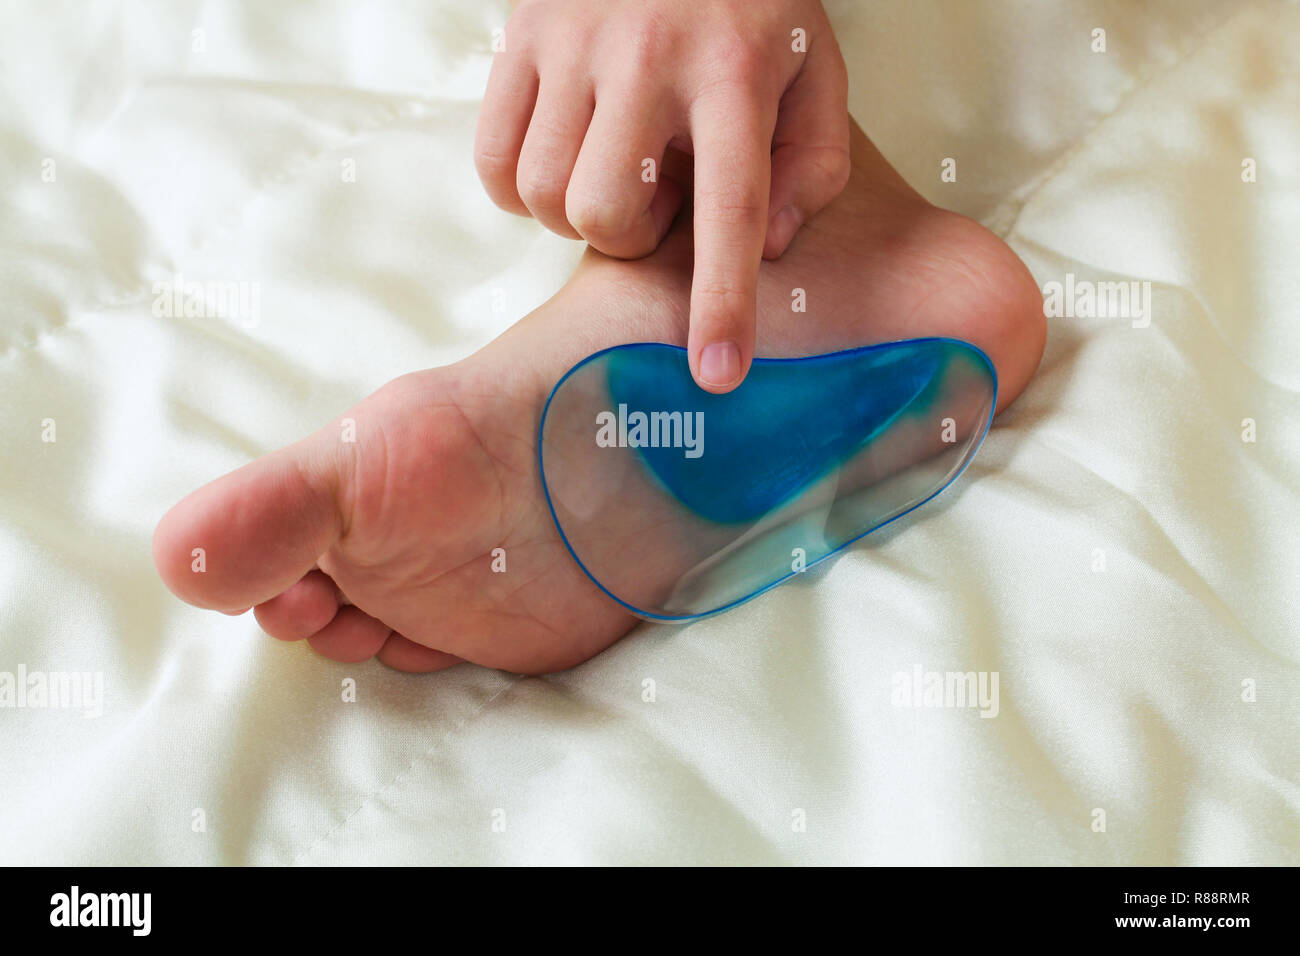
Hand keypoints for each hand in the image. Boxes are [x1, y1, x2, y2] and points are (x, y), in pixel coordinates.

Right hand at [474, 0, 849, 390]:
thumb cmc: (751, 9)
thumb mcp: (815, 71)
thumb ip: (816, 163)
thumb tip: (768, 247)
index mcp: (737, 72)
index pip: (732, 210)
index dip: (723, 301)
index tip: (716, 374)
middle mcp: (648, 56)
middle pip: (606, 217)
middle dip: (632, 237)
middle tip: (658, 195)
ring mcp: (572, 42)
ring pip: (544, 197)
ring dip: (580, 212)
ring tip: (617, 164)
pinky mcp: (520, 36)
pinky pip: (494, 163)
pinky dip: (523, 188)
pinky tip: (567, 154)